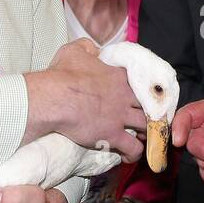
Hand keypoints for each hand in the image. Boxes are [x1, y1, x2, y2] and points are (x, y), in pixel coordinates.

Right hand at [24, 39, 146, 159]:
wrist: (53, 98)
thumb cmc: (61, 74)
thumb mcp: (74, 51)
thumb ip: (88, 47)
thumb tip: (94, 49)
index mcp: (118, 76)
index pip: (141, 82)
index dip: (143, 91)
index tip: (140, 97)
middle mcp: (124, 95)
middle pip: (149, 105)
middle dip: (150, 112)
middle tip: (146, 118)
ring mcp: (121, 116)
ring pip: (146, 126)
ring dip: (146, 132)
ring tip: (142, 137)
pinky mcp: (113, 135)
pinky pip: (133, 147)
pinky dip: (134, 152)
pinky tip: (130, 155)